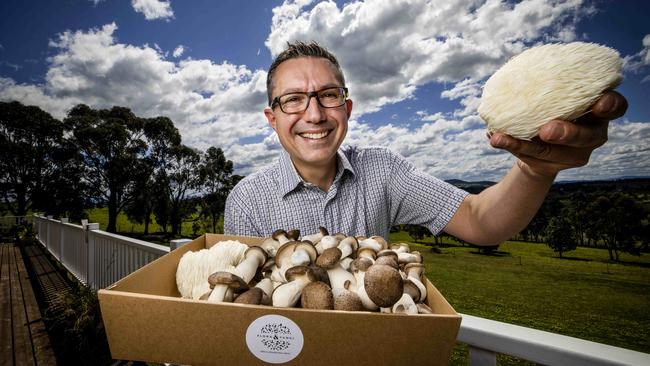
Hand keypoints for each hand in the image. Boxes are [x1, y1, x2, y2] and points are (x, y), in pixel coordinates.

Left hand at [489, 90, 627, 178]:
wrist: (539, 141)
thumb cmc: (550, 106)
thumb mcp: (554, 93)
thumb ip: (548, 82)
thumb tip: (515, 68)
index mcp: (598, 110)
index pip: (616, 107)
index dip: (610, 105)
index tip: (598, 103)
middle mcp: (593, 132)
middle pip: (587, 136)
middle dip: (568, 133)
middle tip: (547, 129)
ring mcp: (576, 152)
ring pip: (555, 151)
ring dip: (530, 144)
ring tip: (505, 137)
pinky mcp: (555, 163)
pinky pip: (532, 156)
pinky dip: (512, 145)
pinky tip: (496, 139)